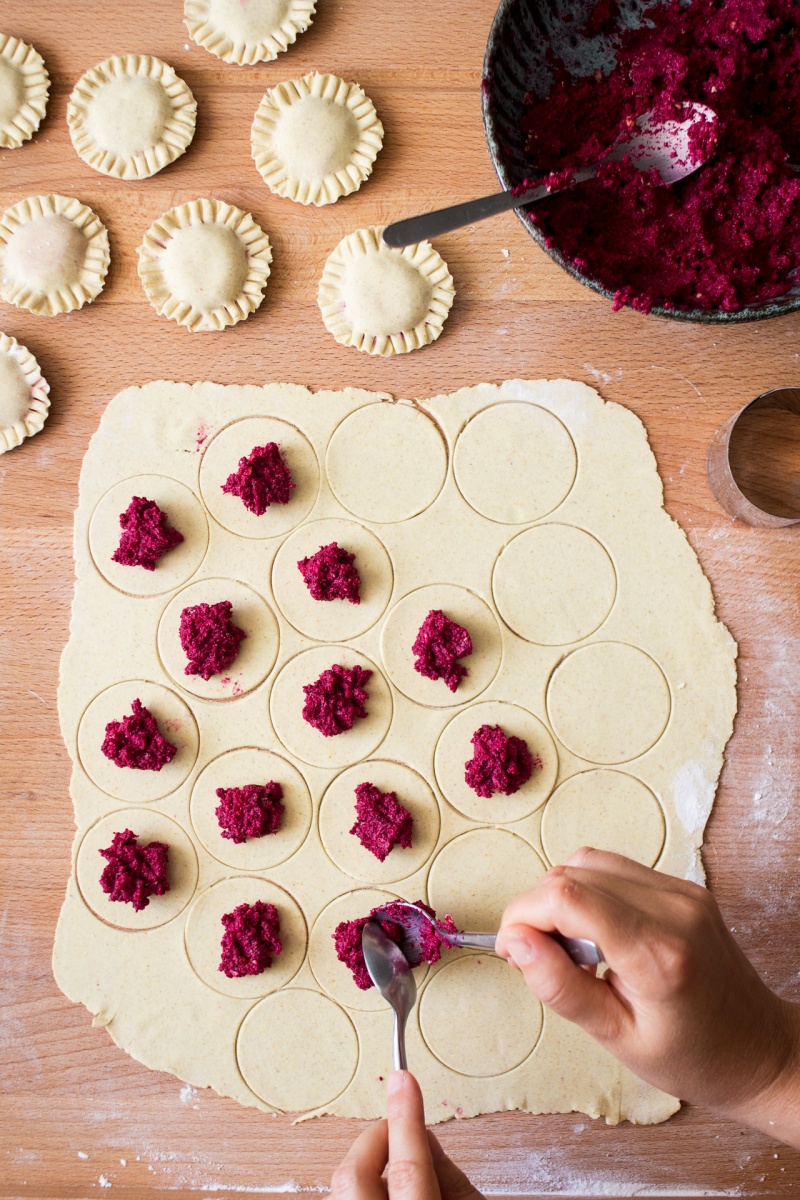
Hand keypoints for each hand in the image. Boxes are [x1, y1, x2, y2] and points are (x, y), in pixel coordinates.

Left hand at [330, 1070, 483, 1199]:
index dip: (405, 1117)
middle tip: (399, 1128)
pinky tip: (386, 1195)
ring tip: (400, 1178)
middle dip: (374, 1140)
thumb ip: (452, 1179)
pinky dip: (361, 1190)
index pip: (407, 1168)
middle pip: (355, 1173)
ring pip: (341, 1187)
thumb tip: (423, 1135)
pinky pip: (340, 1199)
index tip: (404, 1079)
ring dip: (369, 1171)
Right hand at [496, 848, 799, 1145]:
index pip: (567, 896)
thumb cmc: (695, 1056)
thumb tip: (515, 943)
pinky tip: (595, 934)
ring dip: (560, 896)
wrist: (758, 1050)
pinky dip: (588, 892)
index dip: (522, 914)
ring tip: (570, 948)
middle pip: (572, 872)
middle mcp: (673, 908)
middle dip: (536, 908)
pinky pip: (614, 868)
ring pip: (589, 861)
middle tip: (536, 955)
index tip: (511, 948)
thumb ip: (559, 986)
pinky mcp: (682, 887)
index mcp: (657, 953)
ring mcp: (681, 891)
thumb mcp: (616, 1038)